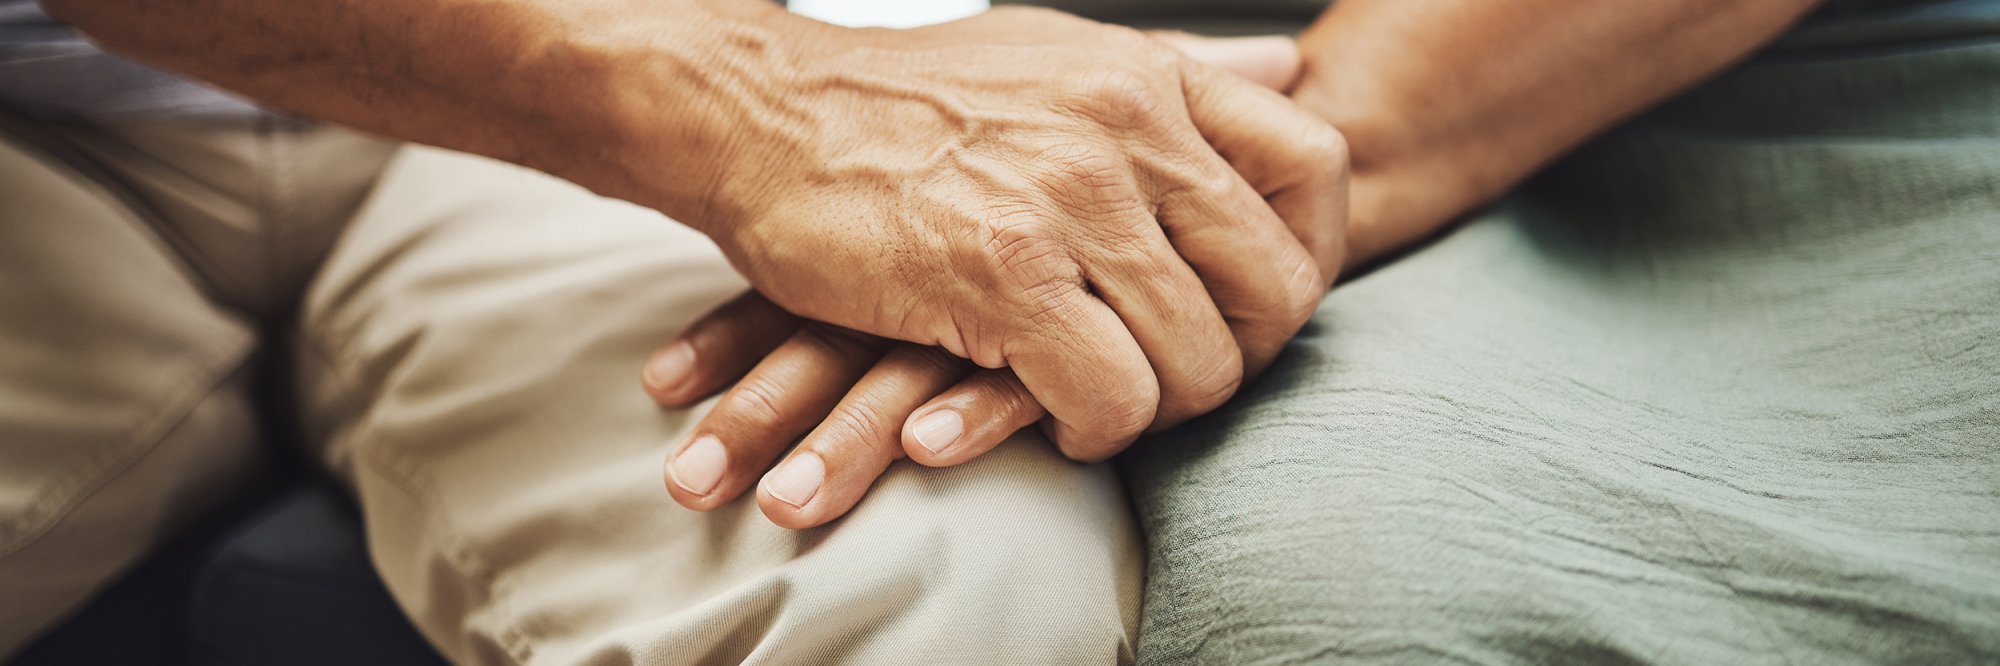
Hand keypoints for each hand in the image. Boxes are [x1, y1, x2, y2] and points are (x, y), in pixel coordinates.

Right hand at [647, 32, 1339, 526]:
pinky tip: (1048, 417)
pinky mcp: (1002, 276)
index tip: (1251, 303)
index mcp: (1149, 77)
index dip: (1308, 257)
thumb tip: (1289, 64)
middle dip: (1240, 357)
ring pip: (1199, 359)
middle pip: (1275, 286)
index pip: (1315, 168)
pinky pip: (1113, 397)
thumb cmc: (903, 98)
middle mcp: (1127, 128)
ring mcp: (1069, 201)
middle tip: (1176, 378)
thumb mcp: (1059, 53)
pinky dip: (1095, 430)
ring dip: (1160, 408)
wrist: (757, 111)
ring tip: (1105, 404)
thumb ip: (1179, 70)